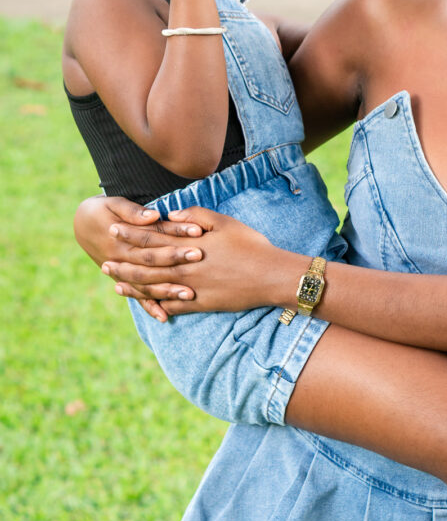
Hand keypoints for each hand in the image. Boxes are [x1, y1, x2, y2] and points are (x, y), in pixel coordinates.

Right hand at [74, 195, 204, 322]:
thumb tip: (153, 215)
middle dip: (176, 261)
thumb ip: (133, 212)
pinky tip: (164, 317)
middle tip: (199, 258)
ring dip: (167, 290)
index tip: (197, 232)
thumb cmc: (103, 210)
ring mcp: (122, 272)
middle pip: (152, 261)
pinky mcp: (123, 281)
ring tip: (189, 294)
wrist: (82, 224)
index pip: (153, 237)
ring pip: (145, 284)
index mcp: (122, 238)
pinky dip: (150, 307)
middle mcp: (121, 258)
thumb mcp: (114, 204)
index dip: (175, 234)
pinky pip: (137, 296)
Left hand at [100, 207, 287, 319]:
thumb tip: (171, 214)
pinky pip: (171, 306)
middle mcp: (185, 267)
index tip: (114, 228)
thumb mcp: (225, 222)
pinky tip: (143, 303)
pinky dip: (155, 305)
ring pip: (153, 286)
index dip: (132, 232)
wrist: (270, 276)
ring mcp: (190, 288)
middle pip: (146, 264)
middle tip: (103, 260)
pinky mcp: (199, 304)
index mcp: (189, 244)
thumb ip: (195, 216)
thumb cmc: (251, 245)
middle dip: (124, 261)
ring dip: (132, 283)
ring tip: (114, 282)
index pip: (153, 237)